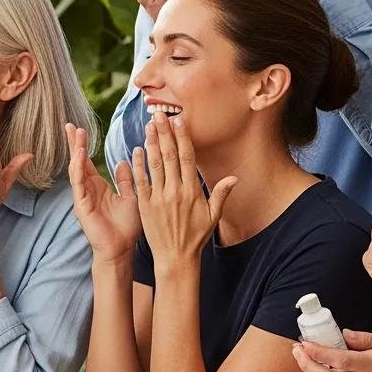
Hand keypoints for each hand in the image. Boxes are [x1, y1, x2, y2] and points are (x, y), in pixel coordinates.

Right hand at [66, 123, 139, 261]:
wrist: (121, 249)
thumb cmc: (126, 227)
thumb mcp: (130, 197)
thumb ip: (125, 179)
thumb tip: (122, 161)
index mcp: (98, 187)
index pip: (87, 161)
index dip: (83, 145)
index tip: (81, 128)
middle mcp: (87, 189)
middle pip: (77, 161)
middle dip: (74, 143)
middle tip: (69, 124)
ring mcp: (82, 197)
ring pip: (76, 169)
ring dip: (76, 151)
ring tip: (75, 134)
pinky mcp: (81, 205)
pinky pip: (78, 183)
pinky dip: (78, 168)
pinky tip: (79, 156)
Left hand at [132, 112, 236, 266]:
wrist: (176, 257)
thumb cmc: (196, 236)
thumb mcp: (213, 216)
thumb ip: (221, 194)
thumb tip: (235, 177)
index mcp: (192, 191)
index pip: (187, 158)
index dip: (182, 137)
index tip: (178, 120)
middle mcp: (175, 191)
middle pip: (169, 156)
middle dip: (164, 133)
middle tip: (159, 114)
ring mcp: (159, 197)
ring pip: (154, 164)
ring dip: (151, 143)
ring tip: (149, 125)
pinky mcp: (145, 205)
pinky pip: (140, 181)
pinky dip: (137, 164)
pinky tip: (136, 149)